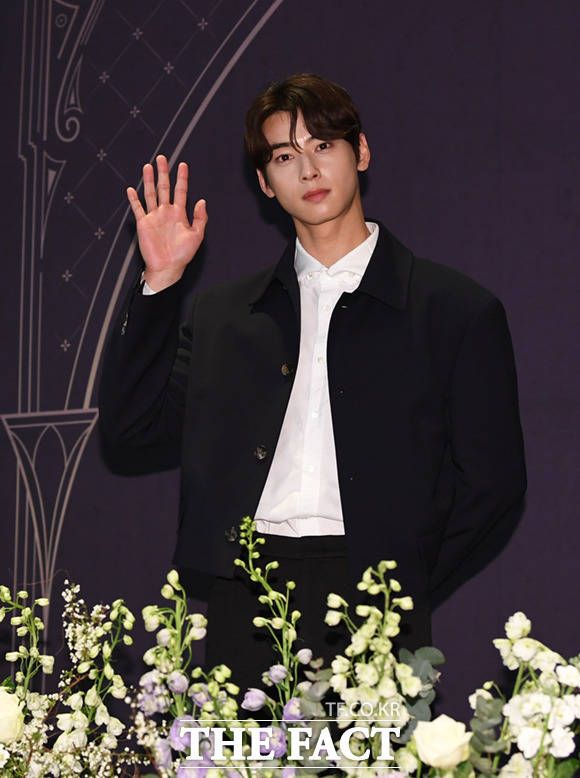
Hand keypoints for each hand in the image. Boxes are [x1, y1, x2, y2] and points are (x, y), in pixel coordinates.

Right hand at [126, 154, 207, 290]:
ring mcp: (154, 217)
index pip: (181, 191)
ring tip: (148, 166)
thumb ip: (200, 218)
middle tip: (162, 158)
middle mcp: (166, 212)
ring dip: (149, 180)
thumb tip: (202, 201)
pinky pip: (138, 209)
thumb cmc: (183, 254)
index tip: (183, 165)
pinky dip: (134, 199)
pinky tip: (132, 189)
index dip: (182, 178)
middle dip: (163, 173)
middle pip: (164, 188)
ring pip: (151, 194)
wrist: (168, 268)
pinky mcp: (144, 224)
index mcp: (179, 214)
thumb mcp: (197, 236)